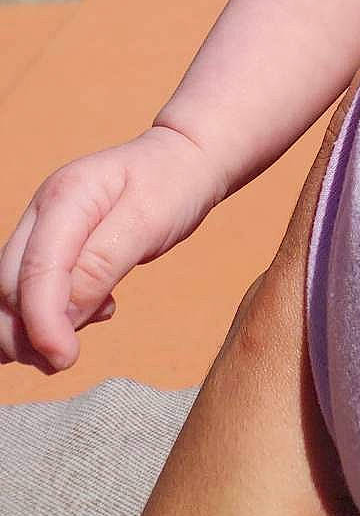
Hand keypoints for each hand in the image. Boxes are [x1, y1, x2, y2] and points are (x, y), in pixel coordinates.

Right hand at [0, 125, 225, 370]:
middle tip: (68, 356)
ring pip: (14, 293)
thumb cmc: (172, 184)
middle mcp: (44, 211)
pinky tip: (92, 311)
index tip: (65, 357)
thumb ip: (101, 267)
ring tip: (79, 335)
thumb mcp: (148, 223)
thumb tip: (63, 318)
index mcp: (66, 196)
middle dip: (28, 333)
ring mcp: (44, 227)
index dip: (40, 323)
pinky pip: (34, 290)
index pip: (34, 271)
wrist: (186, 158)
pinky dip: (50, 315)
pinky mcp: (53, 245)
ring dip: (34, 329)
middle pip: (9, 287)